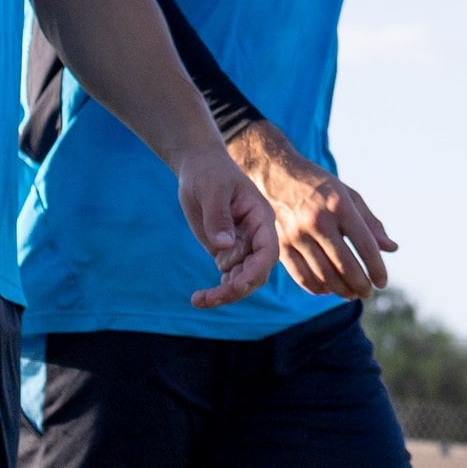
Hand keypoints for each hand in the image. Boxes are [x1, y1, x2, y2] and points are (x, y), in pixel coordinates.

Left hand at [172, 148, 280, 308]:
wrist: (200, 167)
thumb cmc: (209, 173)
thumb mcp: (212, 190)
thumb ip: (218, 217)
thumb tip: (222, 247)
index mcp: (260, 218)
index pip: (268, 251)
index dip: (255, 272)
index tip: (234, 286)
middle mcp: (256, 235)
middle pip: (257, 271)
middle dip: (237, 289)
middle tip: (207, 299)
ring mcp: (243, 244)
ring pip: (243, 278)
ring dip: (225, 293)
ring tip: (198, 300)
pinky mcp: (227, 250)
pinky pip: (230, 276)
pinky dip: (219, 289)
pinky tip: (201, 297)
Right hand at [233, 128, 398, 300]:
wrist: (277, 174)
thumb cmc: (319, 185)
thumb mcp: (348, 195)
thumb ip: (370, 223)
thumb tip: (392, 249)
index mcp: (339, 205)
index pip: (364, 244)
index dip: (376, 267)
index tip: (383, 282)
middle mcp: (317, 220)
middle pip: (344, 264)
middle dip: (360, 284)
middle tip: (369, 293)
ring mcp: (296, 234)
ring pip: (323, 274)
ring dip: (341, 290)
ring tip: (352, 294)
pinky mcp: (281, 244)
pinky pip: (301, 275)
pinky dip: (317, 287)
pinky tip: (328, 290)